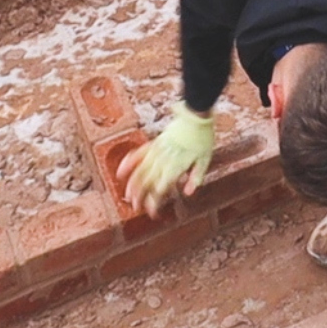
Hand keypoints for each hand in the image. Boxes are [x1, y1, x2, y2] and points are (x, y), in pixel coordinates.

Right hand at [117, 103, 215, 217]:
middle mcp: (163, 161)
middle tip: (136, 208)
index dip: (155, 203)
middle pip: (148, 183)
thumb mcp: (205, 160)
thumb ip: (196, 177)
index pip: (160, 190)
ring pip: (140, 171)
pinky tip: (121, 172)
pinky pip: (138, 154)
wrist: (196, 116)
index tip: (153, 212)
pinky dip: (128, 163)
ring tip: (127, 196)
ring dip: (132, 185)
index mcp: (175, 168)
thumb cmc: (203, 138)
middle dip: (141, 197)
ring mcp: (156, 151)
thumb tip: (188, 193)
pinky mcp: (154, 143)